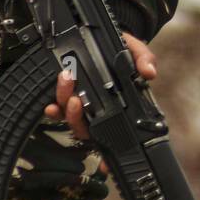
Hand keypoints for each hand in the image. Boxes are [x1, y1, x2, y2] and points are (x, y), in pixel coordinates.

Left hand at [44, 32, 157, 171]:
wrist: (100, 35)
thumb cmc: (121, 48)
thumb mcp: (135, 49)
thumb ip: (143, 59)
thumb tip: (150, 72)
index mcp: (118, 106)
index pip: (113, 133)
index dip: (108, 153)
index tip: (105, 164)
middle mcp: (98, 111)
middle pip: (86, 128)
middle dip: (77, 117)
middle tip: (77, 99)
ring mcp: (80, 105)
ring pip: (70, 119)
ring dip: (65, 109)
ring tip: (65, 85)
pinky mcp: (64, 96)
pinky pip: (57, 109)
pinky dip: (53, 109)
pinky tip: (49, 105)